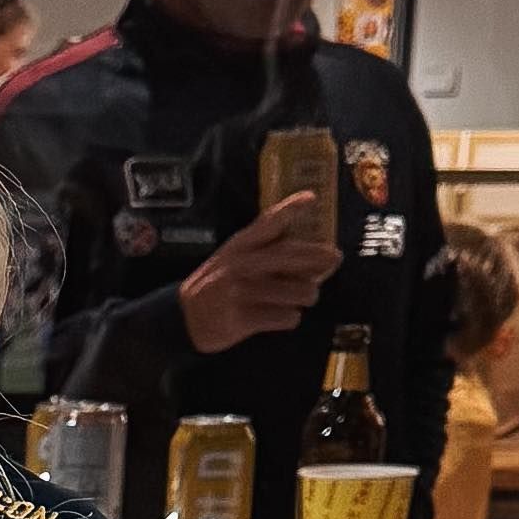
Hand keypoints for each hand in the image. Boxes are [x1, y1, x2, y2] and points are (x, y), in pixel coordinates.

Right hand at [178, 190, 338, 350]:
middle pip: (289, 255)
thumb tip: (308, 251)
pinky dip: (290, 318)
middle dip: (318, 256)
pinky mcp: (243, 318)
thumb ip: (262, 251)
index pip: (267, 223)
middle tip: (335, 258)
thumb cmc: (216, 287)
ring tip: (303, 297)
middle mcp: (240, 265)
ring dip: (306, 295)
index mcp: (239, 247)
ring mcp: (241, 292)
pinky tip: (283, 316)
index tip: (311, 198)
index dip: (290, 209)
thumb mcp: (231, 259)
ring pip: (295, 290)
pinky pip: (285, 317)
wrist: (184, 320)